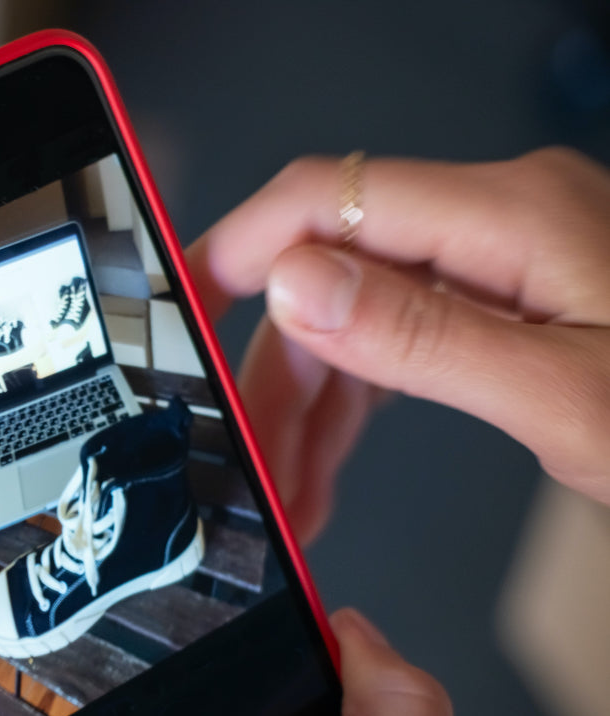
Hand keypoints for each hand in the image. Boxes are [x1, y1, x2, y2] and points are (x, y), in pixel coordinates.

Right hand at [186, 148, 609, 542]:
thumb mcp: (563, 397)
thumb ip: (424, 337)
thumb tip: (296, 287)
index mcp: (512, 216)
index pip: (324, 199)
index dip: (232, 253)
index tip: (177, 320)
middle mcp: (499, 220)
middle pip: (328, 274)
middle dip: (273, 375)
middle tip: (247, 460)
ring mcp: (502, 256)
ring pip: (354, 315)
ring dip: (307, 405)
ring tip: (287, 491)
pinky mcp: (507, 296)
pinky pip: (397, 336)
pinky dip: (354, 402)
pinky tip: (325, 460)